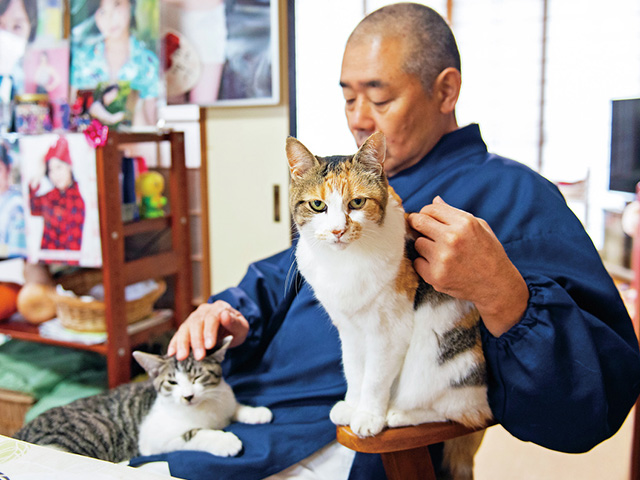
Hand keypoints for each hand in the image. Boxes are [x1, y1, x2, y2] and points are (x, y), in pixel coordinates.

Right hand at [167, 300, 248, 359]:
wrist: (230, 328)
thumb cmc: (236, 328)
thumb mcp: (242, 326)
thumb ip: (235, 322)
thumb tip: (225, 315)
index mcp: (218, 308)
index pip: (212, 318)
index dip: (209, 331)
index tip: (210, 345)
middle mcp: (204, 311)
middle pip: (196, 323)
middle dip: (196, 341)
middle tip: (199, 356)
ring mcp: (193, 318)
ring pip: (185, 328)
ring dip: (182, 343)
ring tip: (182, 357)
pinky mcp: (187, 327)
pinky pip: (179, 334)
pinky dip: (174, 343)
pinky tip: (171, 353)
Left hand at [407, 196, 528, 336]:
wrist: (497, 286)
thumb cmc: (490, 253)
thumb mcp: (480, 227)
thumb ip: (455, 213)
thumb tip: (435, 200)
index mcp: (464, 223)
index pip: (430, 209)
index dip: (425, 213)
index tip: (426, 218)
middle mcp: (452, 238)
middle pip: (418, 222)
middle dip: (417, 224)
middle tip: (419, 229)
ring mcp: (442, 258)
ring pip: (418, 243)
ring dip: (424, 246)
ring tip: (440, 252)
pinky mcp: (435, 276)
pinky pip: (417, 262)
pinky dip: (425, 264)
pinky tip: (439, 265)